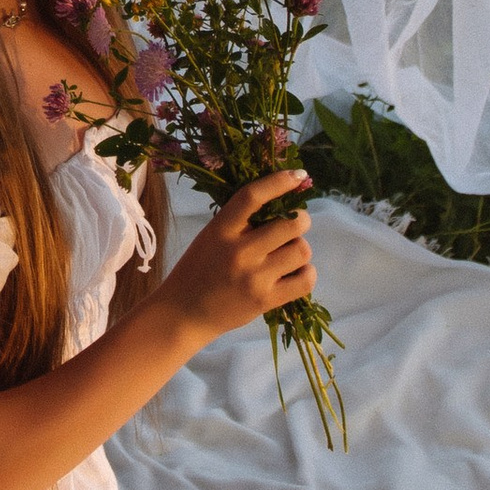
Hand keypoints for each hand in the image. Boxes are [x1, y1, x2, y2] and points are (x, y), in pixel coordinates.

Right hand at [163, 166, 315, 343]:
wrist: (182, 314)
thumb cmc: (197, 271)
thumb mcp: (210, 237)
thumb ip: (239, 223)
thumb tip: (281, 203)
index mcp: (221, 229)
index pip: (253, 196)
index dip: (279, 181)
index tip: (298, 175)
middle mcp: (239, 251)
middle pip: (291, 223)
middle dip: (300, 220)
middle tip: (294, 225)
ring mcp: (254, 277)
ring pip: (302, 250)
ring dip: (301, 248)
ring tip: (289, 253)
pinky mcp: (265, 301)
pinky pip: (305, 280)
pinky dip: (307, 273)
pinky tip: (296, 272)